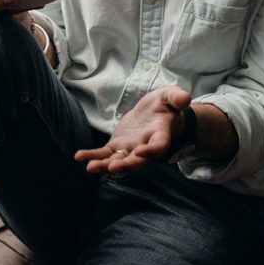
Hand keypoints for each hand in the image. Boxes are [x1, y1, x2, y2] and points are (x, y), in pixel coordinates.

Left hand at [74, 86, 191, 173]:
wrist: (155, 114)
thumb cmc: (165, 106)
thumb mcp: (171, 96)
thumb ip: (177, 97)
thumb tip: (184, 98)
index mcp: (161, 135)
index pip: (158, 146)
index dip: (151, 151)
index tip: (141, 152)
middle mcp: (145, 147)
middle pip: (137, 160)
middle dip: (125, 164)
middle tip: (113, 167)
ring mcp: (130, 149)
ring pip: (118, 160)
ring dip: (104, 165)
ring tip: (90, 167)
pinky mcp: (117, 147)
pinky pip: (104, 154)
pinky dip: (93, 156)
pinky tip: (78, 157)